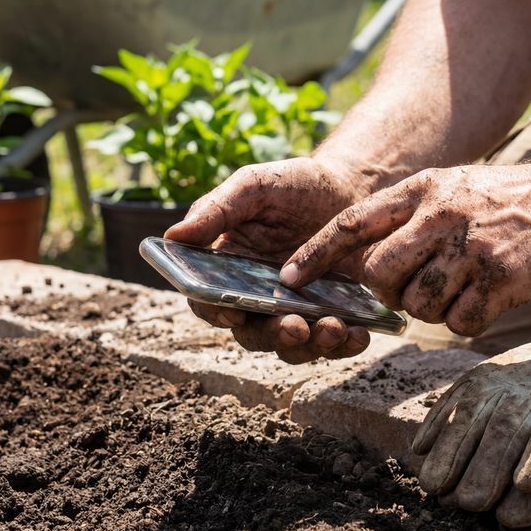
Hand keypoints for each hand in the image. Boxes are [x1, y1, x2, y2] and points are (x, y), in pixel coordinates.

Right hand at [165, 157, 371, 363]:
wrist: (353, 186)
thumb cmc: (295, 184)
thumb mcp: (254, 185)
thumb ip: (216, 209)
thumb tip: (172, 236)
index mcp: (229, 269)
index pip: (208, 302)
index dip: (215, 312)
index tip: (234, 313)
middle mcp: (258, 298)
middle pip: (252, 333)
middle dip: (273, 336)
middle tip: (294, 327)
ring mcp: (297, 310)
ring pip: (293, 346)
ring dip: (310, 346)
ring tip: (334, 328)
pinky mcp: (334, 315)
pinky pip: (335, 343)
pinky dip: (346, 344)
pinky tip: (358, 334)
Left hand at [280, 161, 530, 336]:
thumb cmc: (507, 201)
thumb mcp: (451, 188)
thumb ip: (409, 218)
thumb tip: (366, 264)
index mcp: (421, 190)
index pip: (351, 223)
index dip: (315, 254)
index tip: (288, 278)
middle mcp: (440, 215)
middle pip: (377, 274)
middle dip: (387, 294)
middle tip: (414, 289)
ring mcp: (471, 247)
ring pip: (417, 305)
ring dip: (434, 309)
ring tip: (463, 286)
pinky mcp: (502, 277)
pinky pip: (459, 322)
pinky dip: (467, 321)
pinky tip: (487, 298)